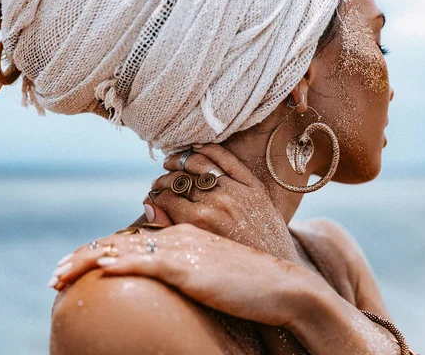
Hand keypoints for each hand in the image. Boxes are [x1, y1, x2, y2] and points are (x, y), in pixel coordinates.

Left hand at [51, 223, 318, 326]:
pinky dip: (119, 266)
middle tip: (56, 271)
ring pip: (123, 250)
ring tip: (58, 275)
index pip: (131, 238)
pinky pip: (146, 264)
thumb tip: (162, 248)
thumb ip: (189, 252)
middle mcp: (180, 235)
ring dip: (86, 262)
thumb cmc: (252, 279)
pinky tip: (99, 272)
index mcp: (185, 232)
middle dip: (83, 255)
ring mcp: (185, 249)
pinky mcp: (190, 268)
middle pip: (119, 240)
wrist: (283, 285)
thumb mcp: (217, 262)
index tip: (78, 264)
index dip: (100, 250)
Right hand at [146, 144, 299, 262]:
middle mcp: (217, 202)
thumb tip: (148, 206)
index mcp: (200, 221)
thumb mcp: (199, 253)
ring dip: (181, 161)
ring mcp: (237, 190)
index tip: (151, 198)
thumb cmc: (233, 272)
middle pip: (179, 180)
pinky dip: (209, 149)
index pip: (166, 198)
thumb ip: (172, 228)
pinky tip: (196, 148)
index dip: (154, 197)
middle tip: (158, 185)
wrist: (276, 275)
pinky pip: (227, 159)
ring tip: (173, 164)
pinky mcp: (253, 185)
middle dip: (163, 181)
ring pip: (199, 164)